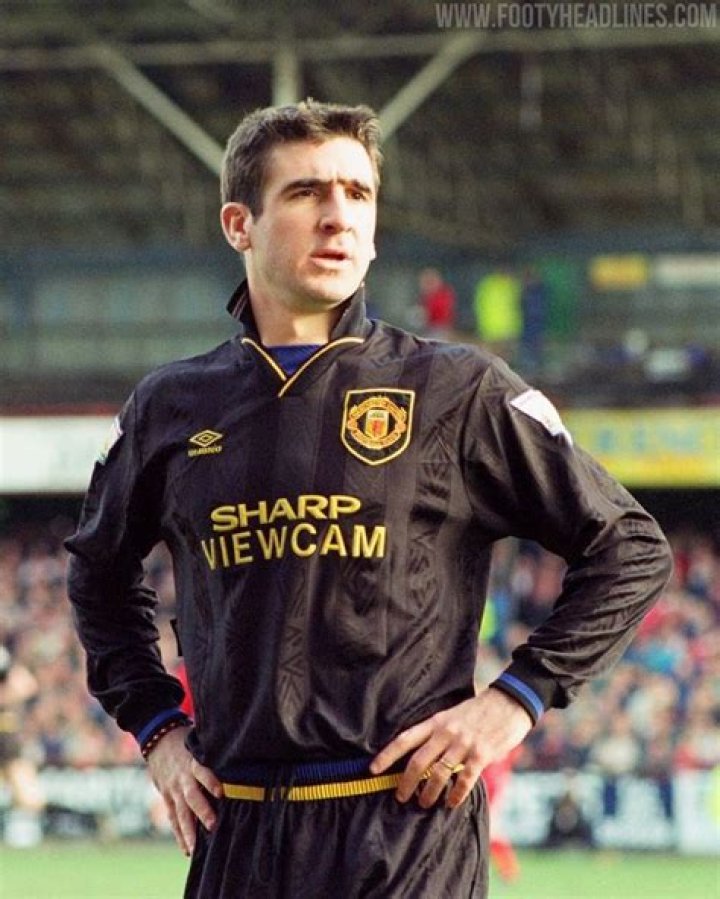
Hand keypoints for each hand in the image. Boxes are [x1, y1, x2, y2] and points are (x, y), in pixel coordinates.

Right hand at [146, 726, 222, 855]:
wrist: (157, 737)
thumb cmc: (186, 739)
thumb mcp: (198, 741)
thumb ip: (213, 752)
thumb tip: (239, 757)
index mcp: (192, 761)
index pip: (202, 772)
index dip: (210, 781)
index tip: (220, 793)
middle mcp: (183, 778)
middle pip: (192, 796)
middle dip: (202, 812)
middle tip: (213, 826)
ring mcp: (173, 789)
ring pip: (180, 813)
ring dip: (188, 831)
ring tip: (196, 849)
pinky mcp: (167, 797)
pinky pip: (173, 818)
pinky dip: (179, 834)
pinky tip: (187, 849)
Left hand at [369, 687, 531, 809]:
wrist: (509, 702)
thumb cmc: (479, 710)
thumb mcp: (452, 714)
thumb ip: (438, 732)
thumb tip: (420, 752)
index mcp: (436, 721)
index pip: (405, 739)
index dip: (387, 755)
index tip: (372, 769)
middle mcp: (446, 732)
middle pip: (417, 760)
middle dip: (405, 782)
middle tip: (400, 797)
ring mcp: (463, 743)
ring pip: (438, 773)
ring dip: (428, 792)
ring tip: (423, 803)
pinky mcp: (482, 754)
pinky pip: (465, 779)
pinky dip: (456, 794)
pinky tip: (451, 803)